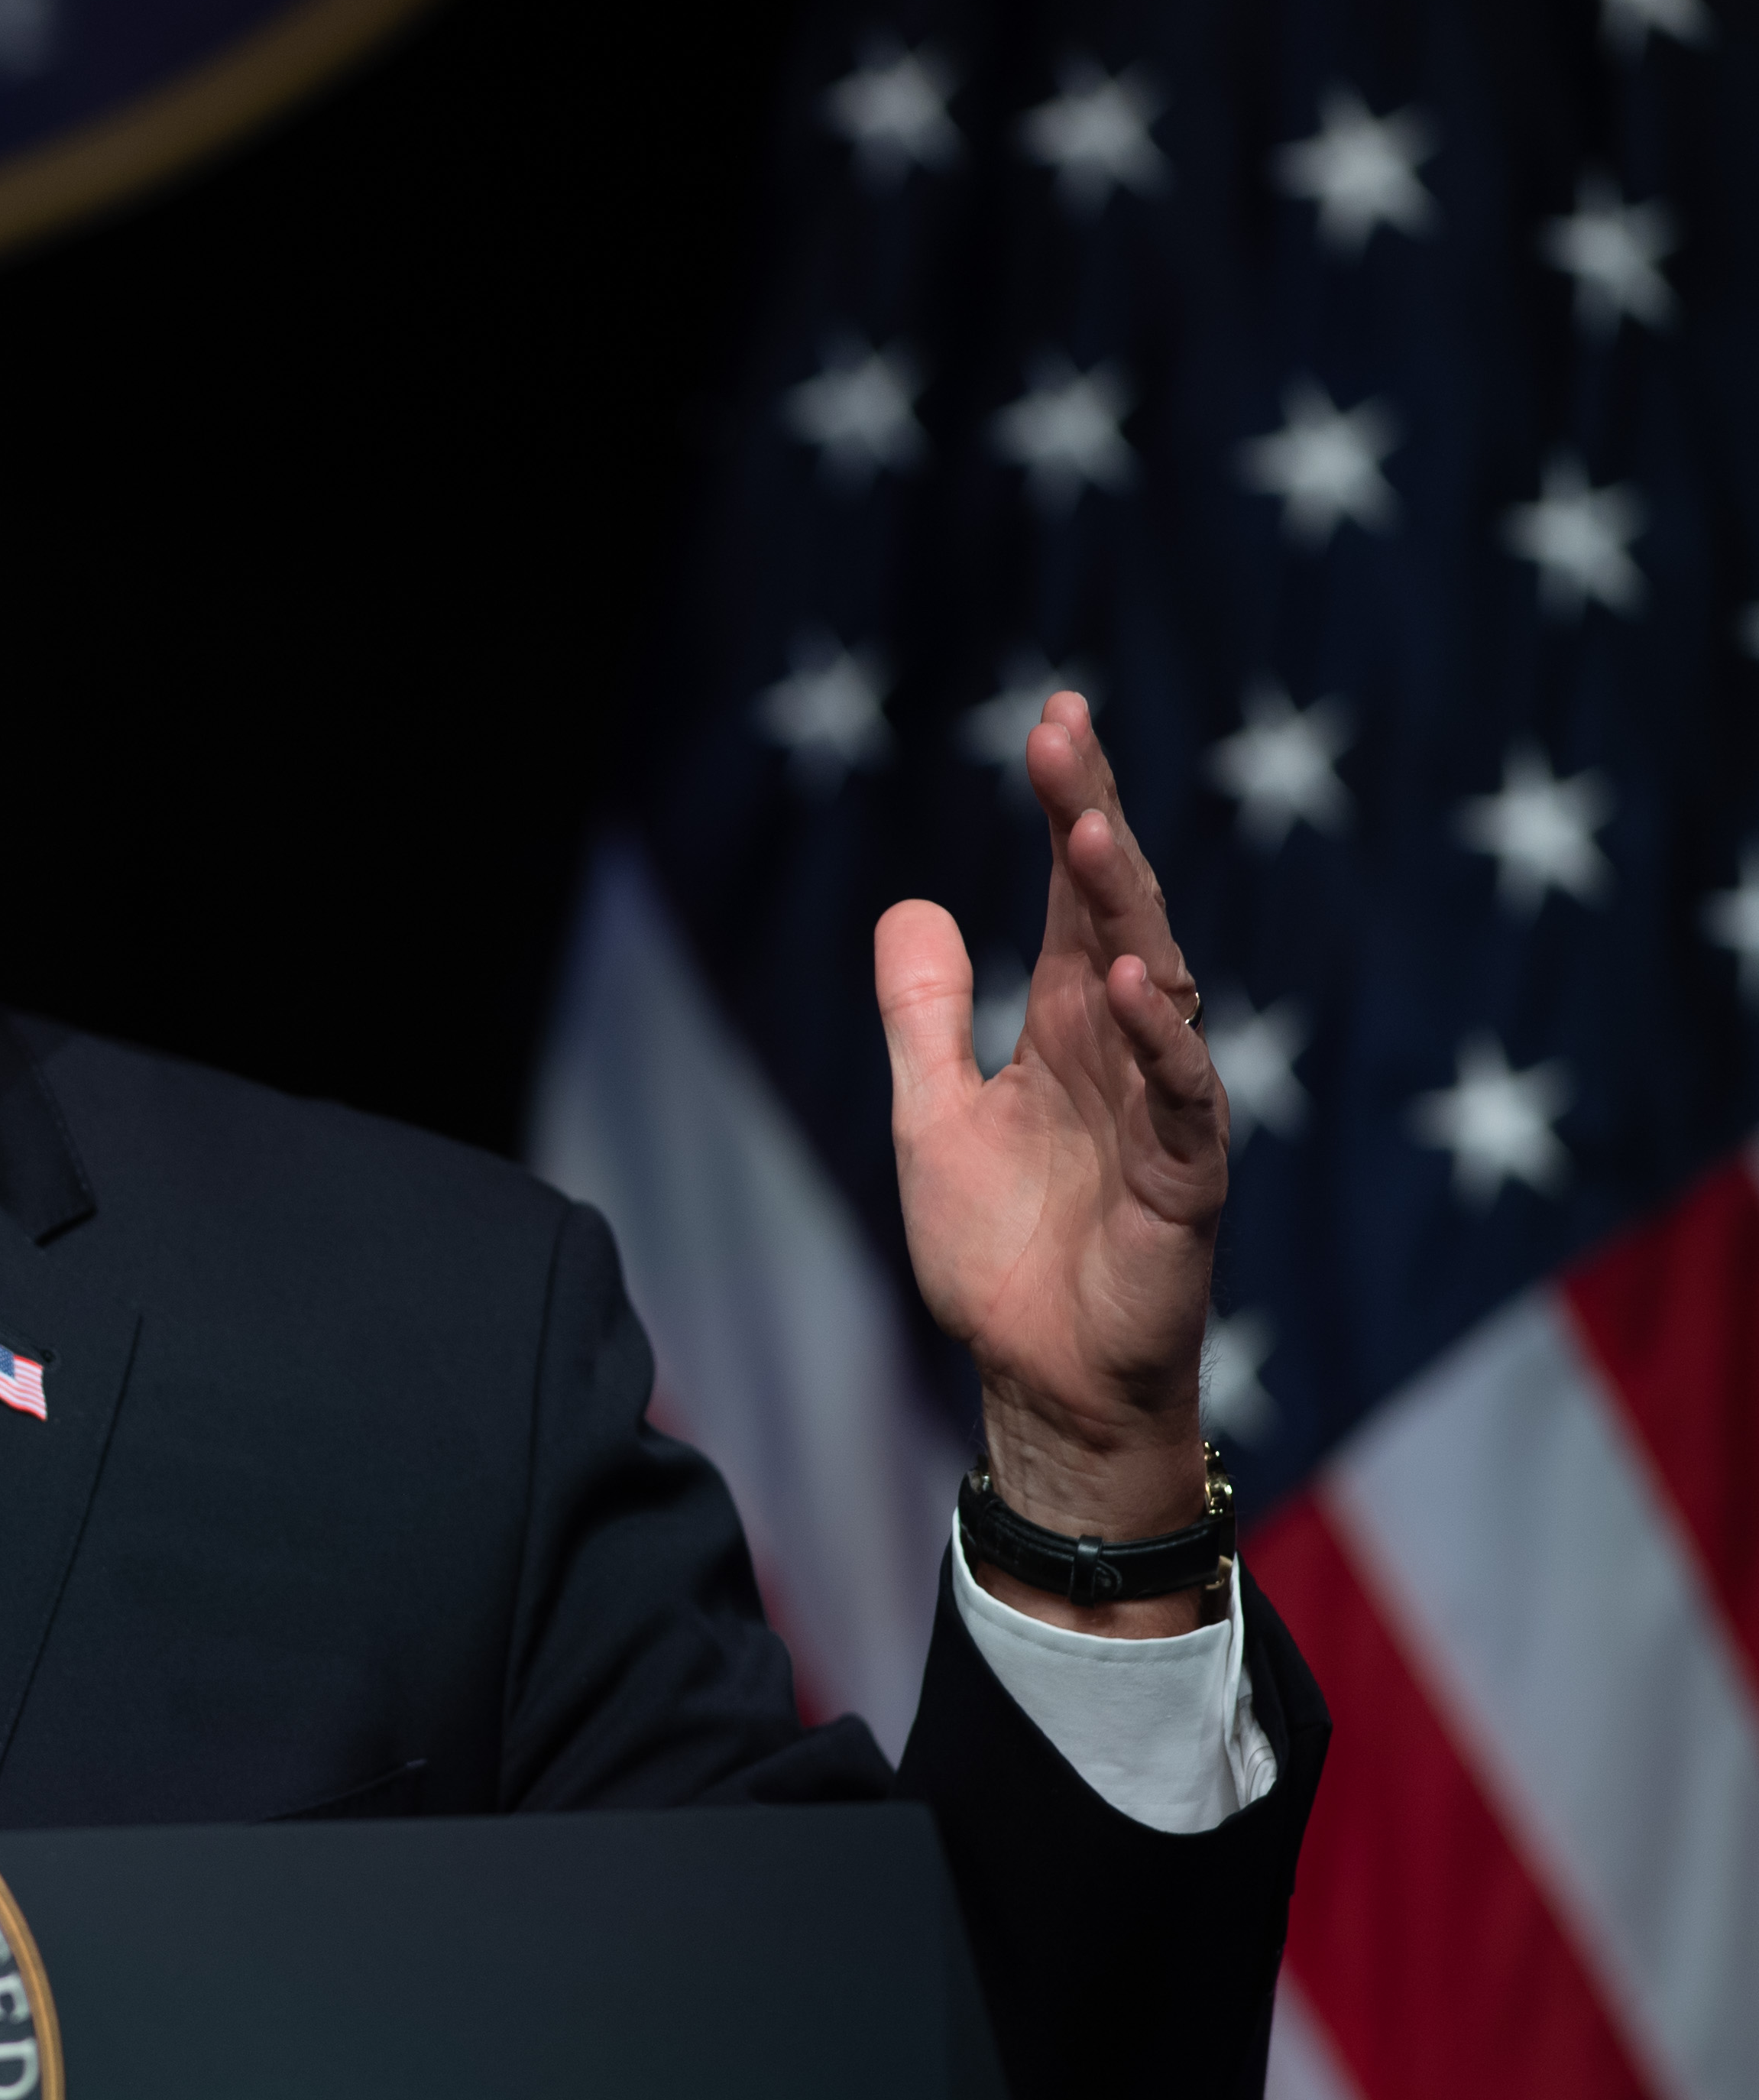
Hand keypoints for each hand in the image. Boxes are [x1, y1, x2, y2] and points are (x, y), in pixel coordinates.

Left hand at [874, 694, 1225, 1635]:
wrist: (1038, 1376)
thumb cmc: (1002, 1249)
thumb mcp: (931, 1113)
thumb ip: (924, 1014)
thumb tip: (912, 904)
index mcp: (1068, 1027)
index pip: (1071, 898)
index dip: (1066, 810)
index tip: (1051, 723)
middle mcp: (1125, 1050)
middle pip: (1117, 913)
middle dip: (1091, 820)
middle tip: (1065, 734)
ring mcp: (1164, 1110)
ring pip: (1159, 985)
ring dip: (1123, 910)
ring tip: (1084, 829)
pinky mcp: (1186, 1181)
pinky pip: (1183, 1098)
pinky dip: (1163, 1040)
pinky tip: (1139, 983)